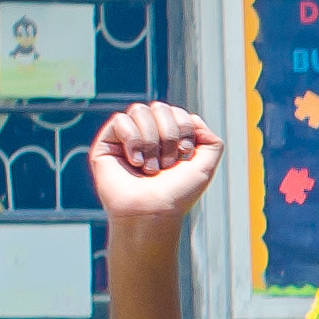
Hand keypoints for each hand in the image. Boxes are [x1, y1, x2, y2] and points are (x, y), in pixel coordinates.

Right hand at [88, 103, 221, 221]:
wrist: (152, 211)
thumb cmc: (177, 194)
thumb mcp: (205, 167)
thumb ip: (212, 141)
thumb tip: (194, 118)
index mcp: (169, 139)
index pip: (177, 111)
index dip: (184, 128)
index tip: (185, 154)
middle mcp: (148, 135)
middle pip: (159, 107)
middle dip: (169, 135)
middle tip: (167, 163)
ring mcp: (126, 137)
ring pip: (139, 110)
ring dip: (151, 141)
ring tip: (150, 167)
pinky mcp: (106, 142)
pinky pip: (120, 120)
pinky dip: (132, 141)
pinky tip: (134, 163)